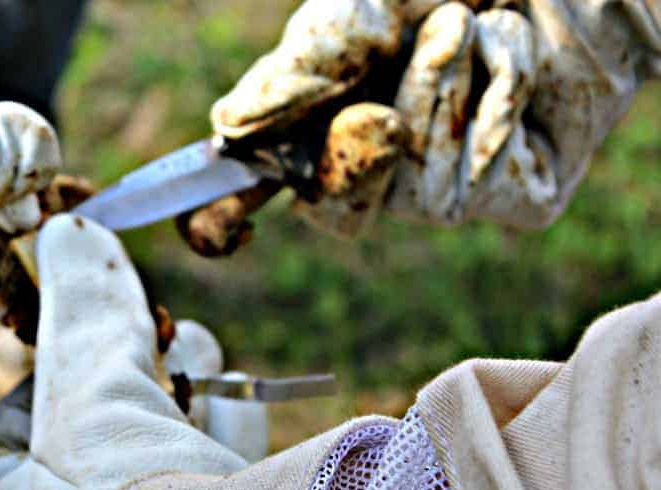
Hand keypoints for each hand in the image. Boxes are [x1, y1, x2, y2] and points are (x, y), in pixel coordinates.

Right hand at [204, 0, 657, 236]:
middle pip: (335, 208)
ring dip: (436, 78)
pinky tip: (503, 49)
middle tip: (392, 73)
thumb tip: (232, 127)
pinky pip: (477, 168)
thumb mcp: (360, 4)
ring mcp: (435, 187)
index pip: (250, 192)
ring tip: (464, 23)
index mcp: (313, 122)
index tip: (221, 229)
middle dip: (358, 141)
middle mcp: (368, 166)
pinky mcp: (506, 197)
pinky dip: (492, 88)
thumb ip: (301, 60)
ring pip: (411, 177)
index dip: (220, 220)